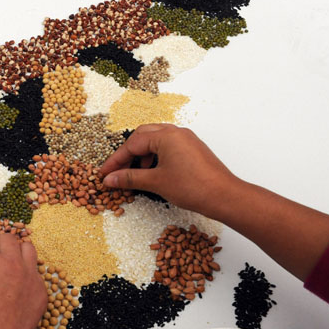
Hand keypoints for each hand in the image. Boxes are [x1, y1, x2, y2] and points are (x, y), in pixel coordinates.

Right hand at [99, 124, 238, 216]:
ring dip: (141, 154)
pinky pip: (168, 145)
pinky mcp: (192, 149)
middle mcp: (176, 132)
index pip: (132, 144)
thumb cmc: (193, 187)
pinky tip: (153, 171)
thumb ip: (129, 178)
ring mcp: (186, 139)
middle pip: (142, 135)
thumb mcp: (156, 182)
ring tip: (135, 172)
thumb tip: (110, 179)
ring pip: (155, 139)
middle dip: (127, 153)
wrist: (224, 196)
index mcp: (166, 135)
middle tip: (117, 170)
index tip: (104, 173)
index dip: (116, 160)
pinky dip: (155, 155)